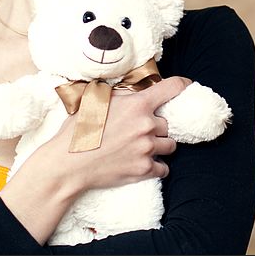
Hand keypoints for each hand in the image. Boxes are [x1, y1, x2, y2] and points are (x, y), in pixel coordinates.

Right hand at [0, 76, 190, 243]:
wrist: (67, 164)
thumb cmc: (76, 132)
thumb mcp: (95, 102)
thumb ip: (120, 96)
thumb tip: (131, 93)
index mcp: (137, 105)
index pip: (171, 88)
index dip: (182, 85)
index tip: (187, 86)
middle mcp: (146, 125)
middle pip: (168, 123)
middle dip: (157, 126)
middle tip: (141, 130)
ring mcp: (147, 149)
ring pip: (170, 145)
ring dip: (160, 145)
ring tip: (144, 147)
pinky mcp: (144, 170)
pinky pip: (164, 168)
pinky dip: (157, 166)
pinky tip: (145, 163)